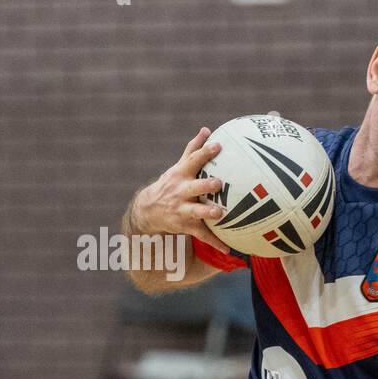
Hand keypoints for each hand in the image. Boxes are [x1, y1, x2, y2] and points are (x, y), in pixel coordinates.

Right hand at [128, 127, 231, 253]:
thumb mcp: (179, 167)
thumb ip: (193, 149)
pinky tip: (229, 248)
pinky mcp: (185, 225)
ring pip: (195, 211)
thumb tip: (207, 130)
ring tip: (219, 213)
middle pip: (193, 186)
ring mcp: (182, 209)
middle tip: (219, 182)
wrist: (148, 210)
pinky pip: (201, 235)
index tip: (218, 145)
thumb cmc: (172, 184)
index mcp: (181, 175)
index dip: (205, 152)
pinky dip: (214, 242)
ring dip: (207, 212)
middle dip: (205, 184)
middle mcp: (181, 191)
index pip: (193, 160)